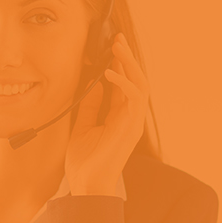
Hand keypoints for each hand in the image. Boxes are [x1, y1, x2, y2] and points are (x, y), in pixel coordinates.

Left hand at [66, 32, 150, 194]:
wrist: (86, 184)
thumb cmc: (84, 161)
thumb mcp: (82, 126)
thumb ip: (90, 105)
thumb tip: (94, 83)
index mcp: (119, 116)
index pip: (123, 84)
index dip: (119, 64)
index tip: (110, 46)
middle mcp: (129, 117)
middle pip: (135, 80)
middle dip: (126, 58)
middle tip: (117, 38)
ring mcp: (133, 121)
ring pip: (139, 84)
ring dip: (129, 64)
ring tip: (117, 47)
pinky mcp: (131, 126)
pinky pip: (133, 98)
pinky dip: (124, 82)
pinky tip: (110, 72)